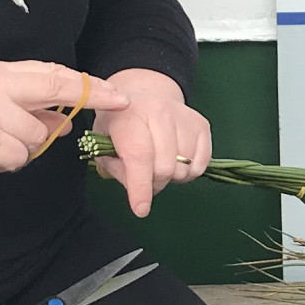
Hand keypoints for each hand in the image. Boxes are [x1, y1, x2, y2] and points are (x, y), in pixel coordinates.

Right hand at [0, 61, 130, 212]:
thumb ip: (23, 106)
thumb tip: (63, 119)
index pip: (51, 73)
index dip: (86, 82)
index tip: (116, 90)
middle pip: (57, 90)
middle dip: (92, 97)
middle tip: (121, 102)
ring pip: (38, 135)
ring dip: (24, 149)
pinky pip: (19, 157)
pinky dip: (7, 164)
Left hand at [88, 68, 210, 217]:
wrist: (145, 95)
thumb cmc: (120, 124)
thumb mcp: (103, 143)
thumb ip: (116, 169)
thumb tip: (138, 192)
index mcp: (129, 115)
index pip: (139, 155)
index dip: (140, 186)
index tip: (140, 209)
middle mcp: (159, 110)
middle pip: (164, 167)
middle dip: (155, 183)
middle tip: (145, 176)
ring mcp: (183, 116)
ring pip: (184, 168)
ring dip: (172, 177)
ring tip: (159, 162)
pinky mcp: (202, 124)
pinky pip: (200, 165)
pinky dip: (188, 172)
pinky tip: (176, 159)